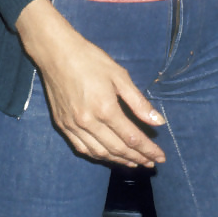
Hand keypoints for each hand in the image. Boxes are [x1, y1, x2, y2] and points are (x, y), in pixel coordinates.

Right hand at [16, 0, 165, 167]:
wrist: (56, 53)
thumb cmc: (91, 60)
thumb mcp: (119, 75)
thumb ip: (138, 102)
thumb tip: (159, 122)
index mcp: (105, 109)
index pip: (132, 138)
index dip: (148, 150)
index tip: (161, 157)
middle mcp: (89, 123)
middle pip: (117, 149)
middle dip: (137, 158)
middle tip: (151, 163)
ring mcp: (73, 126)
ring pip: (100, 153)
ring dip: (119, 160)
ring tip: (134, 162)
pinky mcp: (62, 126)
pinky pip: (82, 149)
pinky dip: (98, 156)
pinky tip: (108, 156)